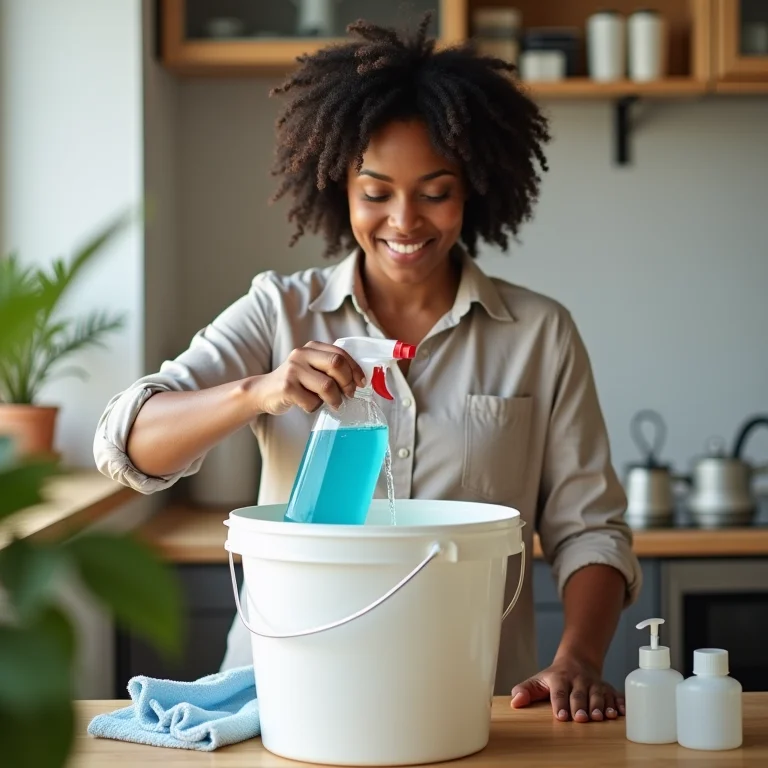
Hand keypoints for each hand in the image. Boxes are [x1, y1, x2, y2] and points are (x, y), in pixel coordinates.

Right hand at [252, 341, 365, 415]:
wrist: (263, 391)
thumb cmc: (295, 383)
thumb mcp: (311, 369)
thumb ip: (329, 369)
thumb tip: (358, 381)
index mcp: (311, 348)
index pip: (341, 354)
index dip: (355, 369)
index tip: (361, 383)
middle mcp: (301, 354)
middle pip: (336, 364)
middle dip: (347, 382)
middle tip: (349, 395)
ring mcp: (293, 370)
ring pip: (327, 385)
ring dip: (335, 399)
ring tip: (334, 404)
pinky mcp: (286, 387)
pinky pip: (312, 401)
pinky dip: (315, 407)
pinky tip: (309, 405)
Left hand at [510, 655, 624, 722]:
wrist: (577, 660)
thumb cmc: (555, 676)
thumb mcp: (538, 681)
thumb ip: (525, 690)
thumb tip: (515, 702)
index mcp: (560, 679)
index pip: (559, 692)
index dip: (560, 704)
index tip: (561, 717)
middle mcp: (578, 680)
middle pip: (579, 694)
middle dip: (581, 706)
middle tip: (582, 718)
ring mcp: (594, 684)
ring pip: (598, 694)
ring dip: (600, 706)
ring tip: (601, 717)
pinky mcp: (607, 688)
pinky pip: (615, 694)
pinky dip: (619, 703)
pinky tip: (620, 712)